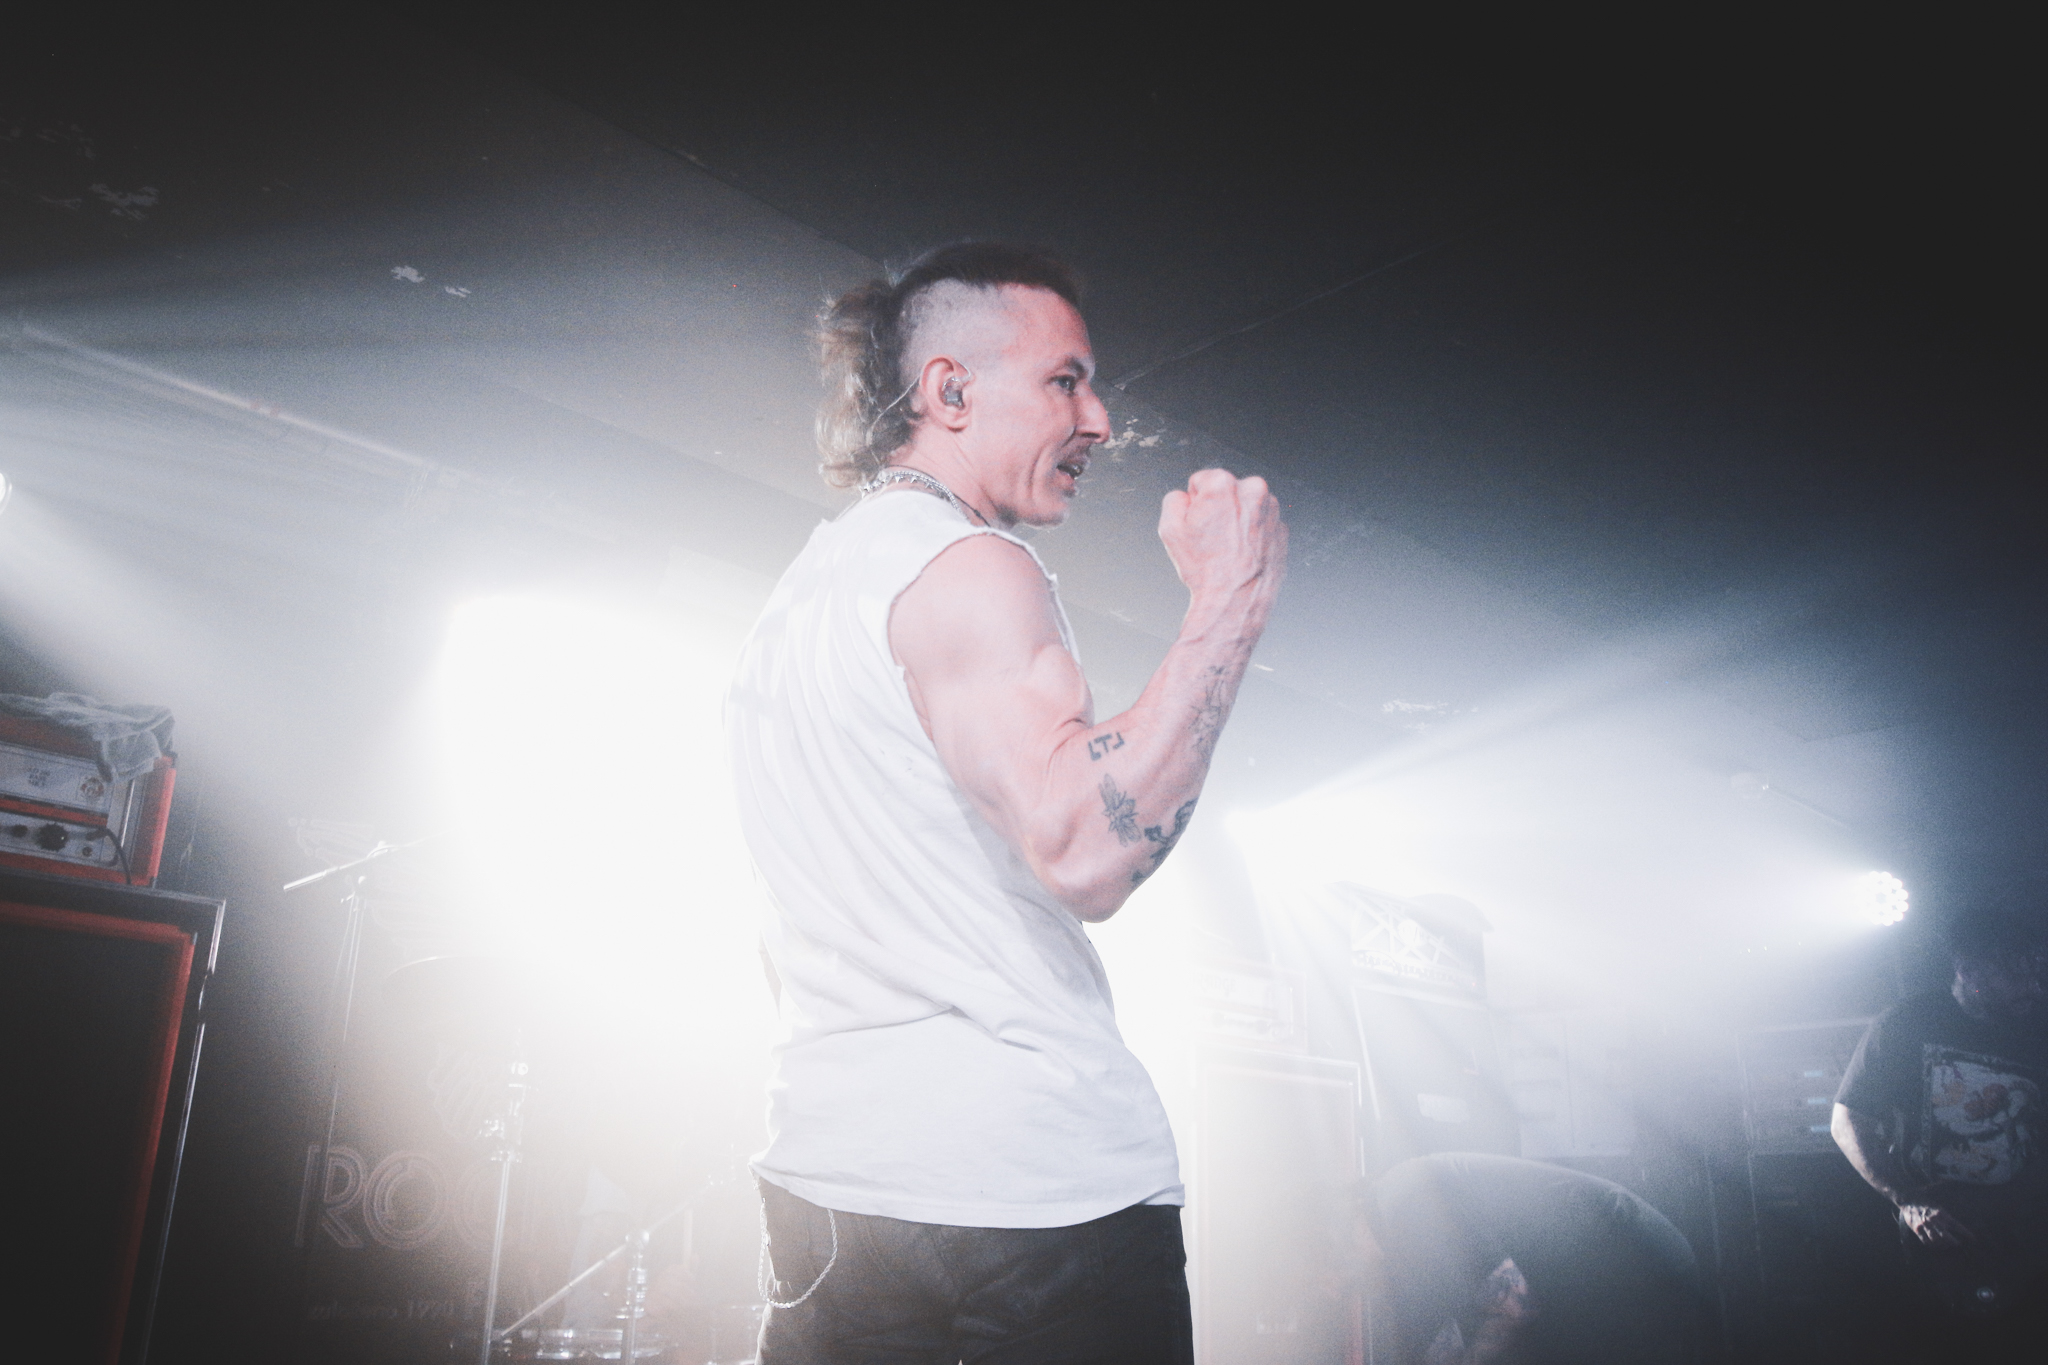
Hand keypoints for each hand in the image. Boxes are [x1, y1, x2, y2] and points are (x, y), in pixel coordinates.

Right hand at [1157, 468, 1287, 617]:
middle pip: (1226, 491)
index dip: (1194, 503)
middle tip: (1212, 538)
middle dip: (1218, 509)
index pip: (1201, 480)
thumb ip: (1173, 499)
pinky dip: (1252, 534)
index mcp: (1224, 483)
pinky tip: (1242, 553)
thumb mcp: (1170, 529)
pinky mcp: (1282, 528)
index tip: (1198, 524)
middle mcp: (1253, 490)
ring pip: (1245, 507)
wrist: (1236, 599)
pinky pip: (1261, 524)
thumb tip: (1183, 497)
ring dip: (1236, 521)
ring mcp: (1271, 510)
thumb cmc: (1206, 568)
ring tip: (1228, 548)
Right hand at [1900, 1202, 1977, 1246]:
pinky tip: (1936, 1245)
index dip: (1965, 1233)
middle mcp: (1933, 1220)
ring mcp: (1924, 1225)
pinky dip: (1933, 1245)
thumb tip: (1956, 1227)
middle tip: (1958, 1243)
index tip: (1973, 1239)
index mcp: (1941, 1213)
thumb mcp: (1939, 1207)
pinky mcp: (1917, 1229)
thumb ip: (1946, 1217)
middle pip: (1946, 1235)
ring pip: (1936, 1240)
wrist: (1908, 1200)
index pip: (1956, 1225)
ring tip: (1947, 1245)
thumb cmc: (1926, 1203)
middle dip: (1953, 1242)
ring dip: (1943, 1244)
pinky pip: (1926, 1241)